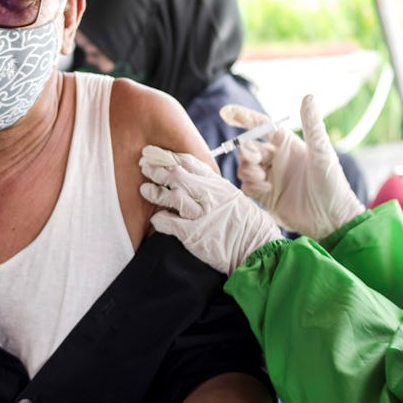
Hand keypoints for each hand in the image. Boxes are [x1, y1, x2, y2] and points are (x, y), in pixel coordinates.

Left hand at [139, 145, 281, 274]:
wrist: (258, 249)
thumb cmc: (247, 225)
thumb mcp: (233, 198)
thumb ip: (213, 188)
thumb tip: (194, 179)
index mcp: (218, 185)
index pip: (190, 163)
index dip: (170, 157)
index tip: (155, 153)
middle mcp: (209, 196)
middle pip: (178, 176)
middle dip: (157, 169)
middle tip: (144, 167)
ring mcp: (201, 215)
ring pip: (173, 196)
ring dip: (155, 192)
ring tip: (145, 189)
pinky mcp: (194, 234)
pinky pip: (169, 222)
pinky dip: (159, 220)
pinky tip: (156, 219)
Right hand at [220, 94, 364, 240]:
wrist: (331, 220)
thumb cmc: (332, 184)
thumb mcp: (322, 152)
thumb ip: (312, 125)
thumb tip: (308, 96)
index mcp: (287, 144)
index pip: (261, 126)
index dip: (243, 118)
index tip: (225, 113)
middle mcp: (276, 158)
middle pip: (248, 148)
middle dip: (247, 152)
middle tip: (256, 161)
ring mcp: (269, 176)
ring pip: (244, 166)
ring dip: (247, 170)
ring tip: (262, 178)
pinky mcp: (265, 195)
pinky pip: (246, 185)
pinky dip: (251, 185)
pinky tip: (266, 190)